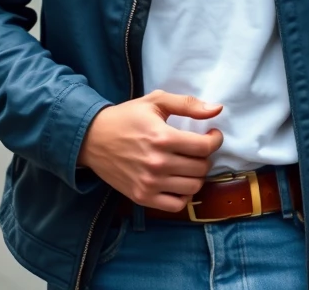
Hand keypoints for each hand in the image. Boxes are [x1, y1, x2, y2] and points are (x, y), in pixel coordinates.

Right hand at [78, 90, 222, 210]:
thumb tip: (217, 109)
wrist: (92, 139)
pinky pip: (175, 205)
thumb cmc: (127, 117)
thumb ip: (188, 104)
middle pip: (200, 168)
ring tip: (189, 164)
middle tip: (197, 149)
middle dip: (205, 157)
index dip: (215, 140)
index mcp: (163, 137)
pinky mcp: (141, 197)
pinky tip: (179, 181)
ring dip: (197, 176)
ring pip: (192, 188)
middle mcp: (157, 163)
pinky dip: (183, 196)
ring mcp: (149, 184)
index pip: (204, 147)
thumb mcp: (156, 101)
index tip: (212, 135)